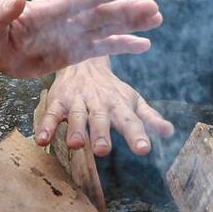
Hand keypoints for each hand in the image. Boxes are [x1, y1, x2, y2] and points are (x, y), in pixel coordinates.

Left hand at [0, 0, 160, 78]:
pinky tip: (145, 44)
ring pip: (106, 28)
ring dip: (131, 23)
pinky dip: (123, 46)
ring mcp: (71, 35)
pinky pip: (102, 48)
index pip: (73, 2)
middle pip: (98, 13)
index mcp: (45, 12)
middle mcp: (64, 21)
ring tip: (157, 17)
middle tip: (153, 6)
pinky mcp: (74, 52)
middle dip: (124, 10)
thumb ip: (2, 12)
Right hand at [35, 56, 173, 157]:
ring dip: (75, 129)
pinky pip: (51, 114)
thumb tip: (170, 132)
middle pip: (100, 119)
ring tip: (75, 144)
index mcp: (119, 106)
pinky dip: (46, 126)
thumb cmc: (112, 90)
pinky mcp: (58, 101)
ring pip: (76, 116)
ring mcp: (78, 102)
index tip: (143, 149)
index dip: (137, 135)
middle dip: (101, 133)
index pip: (130, 121)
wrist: (84, 62)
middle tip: (103, 150)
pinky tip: (42, 140)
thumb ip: (149, 118)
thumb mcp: (133, 102)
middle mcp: (99, 104)